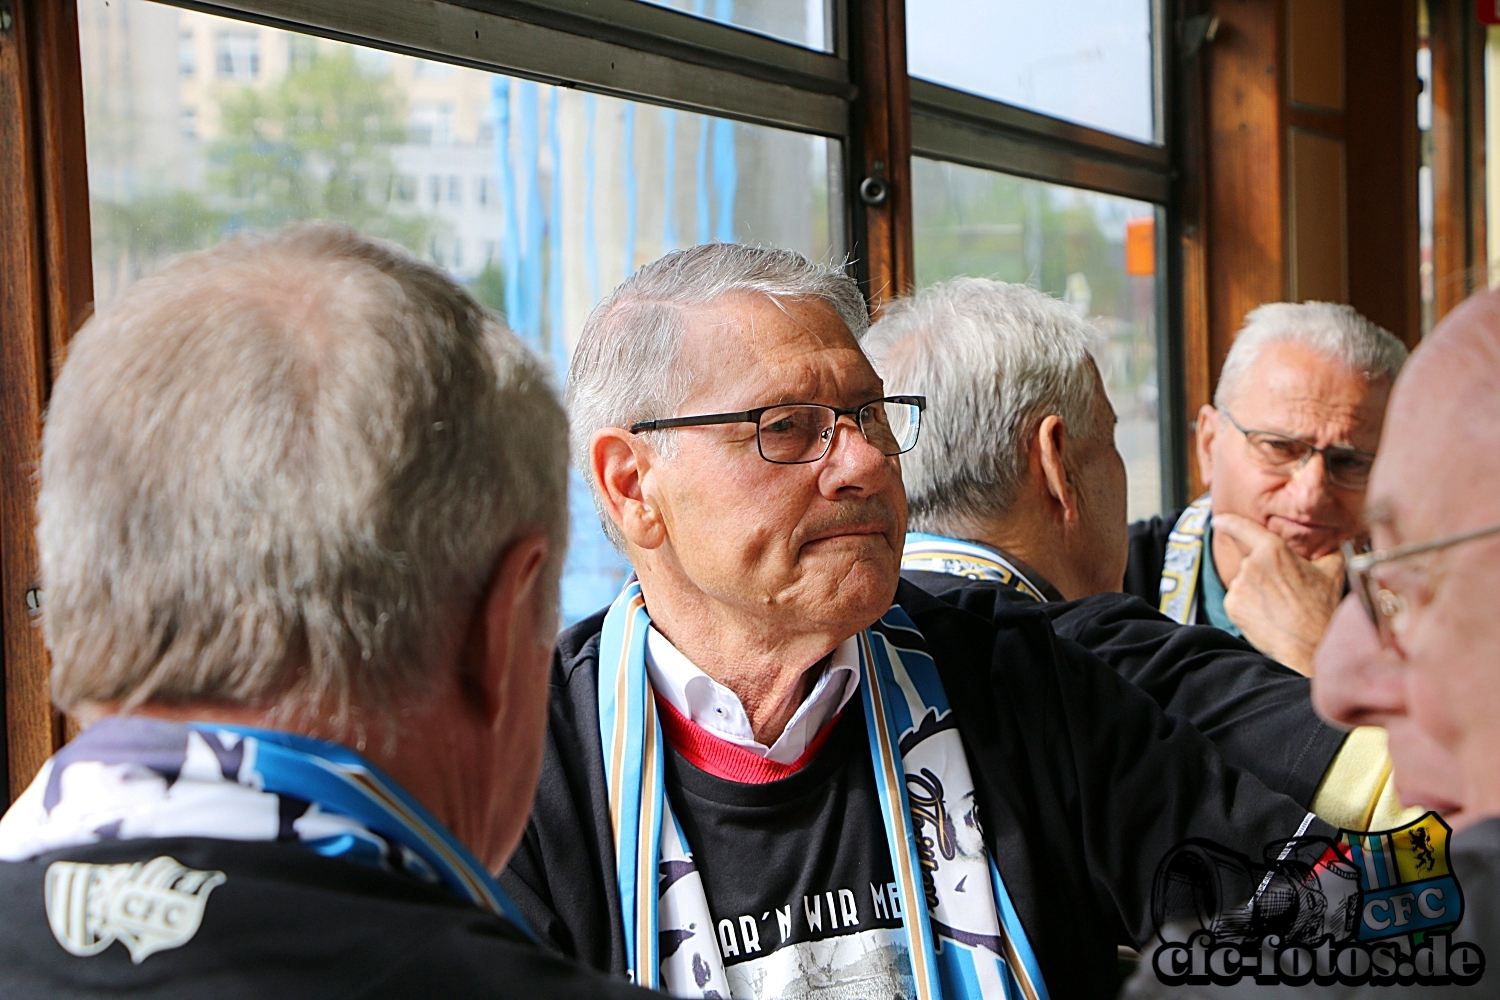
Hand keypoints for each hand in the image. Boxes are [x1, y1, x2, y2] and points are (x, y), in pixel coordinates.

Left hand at [1214, 512, 1344, 675]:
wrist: (1310, 645)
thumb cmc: (1322, 608)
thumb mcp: (1332, 571)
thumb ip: (1325, 549)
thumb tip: (1330, 539)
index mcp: (1273, 550)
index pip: (1243, 528)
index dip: (1229, 522)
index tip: (1219, 520)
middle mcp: (1251, 564)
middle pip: (1250, 562)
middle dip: (1263, 573)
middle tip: (1285, 592)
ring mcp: (1239, 585)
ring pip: (1244, 582)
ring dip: (1256, 590)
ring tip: (1279, 607)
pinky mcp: (1231, 605)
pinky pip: (1237, 599)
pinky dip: (1248, 606)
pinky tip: (1267, 616)